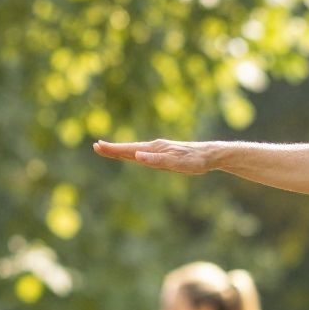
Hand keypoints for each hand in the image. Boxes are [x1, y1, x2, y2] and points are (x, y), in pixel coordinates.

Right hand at [94, 139, 219, 174]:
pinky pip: (146, 153)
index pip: (129, 149)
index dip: (113, 149)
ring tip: (110, 150)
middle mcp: (155, 147)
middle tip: (96, 147)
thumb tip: (137, 156)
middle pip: (130, 148)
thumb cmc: (195, 160)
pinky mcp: (166, 152)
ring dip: (122, 150)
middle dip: (113, 149)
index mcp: (155, 149)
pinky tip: (135, 155)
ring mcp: (160, 149)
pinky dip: (135, 153)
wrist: (211, 154)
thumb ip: (157, 160)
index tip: (98, 146)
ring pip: (137, 150)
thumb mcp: (177, 163)